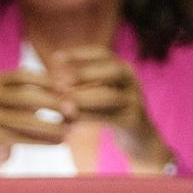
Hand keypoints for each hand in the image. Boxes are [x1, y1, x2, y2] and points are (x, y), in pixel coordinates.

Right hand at [0, 68, 70, 176]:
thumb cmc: (13, 119)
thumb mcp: (25, 102)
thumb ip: (43, 93)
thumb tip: (67, 90)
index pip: (22, 76)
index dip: (45, 81)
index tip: (66, 90)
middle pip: (23, 96)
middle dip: (50, 102)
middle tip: (72, 110)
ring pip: (23, 119)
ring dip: (50, 125)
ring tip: (69, 129)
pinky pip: (20, 138)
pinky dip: (42, 140)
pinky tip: (58, 142)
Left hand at [48, 46, 171, 170]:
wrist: (138, 138)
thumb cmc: (112, 113)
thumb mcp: (101, 95)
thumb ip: (85, 86)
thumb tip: (54, 80)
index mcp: (124, 69)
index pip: (103, 54)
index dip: (80, 54)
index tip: (56, 58)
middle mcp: (133, 81)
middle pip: (112, 70)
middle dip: (85, 74)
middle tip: (60, 82)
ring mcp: (135, 101)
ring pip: (110, 96)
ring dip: (84, 98)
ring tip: (63, 103)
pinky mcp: (133, 122)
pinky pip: (110, 118)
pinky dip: (89, 118)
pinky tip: (71, 120)